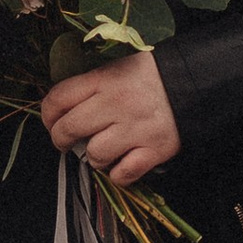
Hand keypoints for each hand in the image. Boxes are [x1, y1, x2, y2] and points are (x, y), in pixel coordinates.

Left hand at [42, 52, 180, 183]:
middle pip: (69, 129)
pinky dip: (118, 174)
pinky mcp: (155, 149)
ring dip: (94, 158)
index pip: (58, 98)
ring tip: (103, 150)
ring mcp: (136, 128)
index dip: (47, 115)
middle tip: (66, 142)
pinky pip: (123, 174)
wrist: (195, 81)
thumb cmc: (151, 76)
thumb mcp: (118, 69)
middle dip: (61, 139)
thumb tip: (61, 110)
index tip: (51, 122)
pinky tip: (122, 163)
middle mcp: (117, 104)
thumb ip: (91, 86)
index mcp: (105, 80)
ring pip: (95, 155)